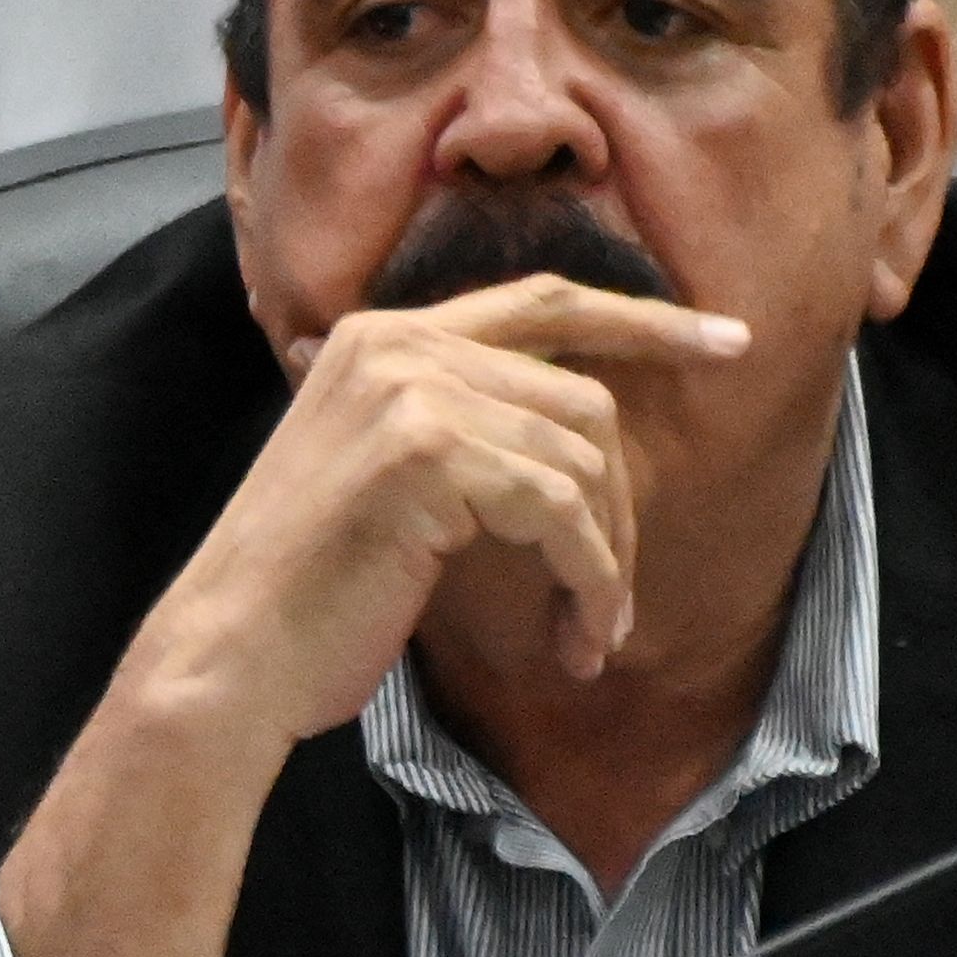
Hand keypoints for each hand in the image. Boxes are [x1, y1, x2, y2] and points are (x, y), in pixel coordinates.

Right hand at [158, 273, 749, 745]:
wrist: (230, 654)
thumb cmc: (310, 595)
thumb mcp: (387, 482)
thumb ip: (459, 432)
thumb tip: (578, 444)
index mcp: (384, 338)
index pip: (545, 301)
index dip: (646, 321)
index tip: (727, 342)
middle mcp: (399, 345)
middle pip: (581, 397)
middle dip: (622, 507)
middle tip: (618, 598)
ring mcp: (412, 391)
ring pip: (582, 460)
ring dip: (605, 564)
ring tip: (589, 635)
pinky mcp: (427, 451)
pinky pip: (561, 510)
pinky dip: (589, 582)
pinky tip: (575, 640)